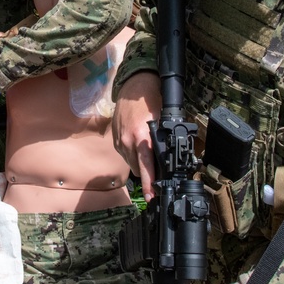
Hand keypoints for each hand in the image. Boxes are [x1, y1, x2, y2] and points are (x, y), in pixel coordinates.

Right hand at [112, 71, 160, 199]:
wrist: (133, 87)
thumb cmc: (150, 102)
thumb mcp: (162, 123)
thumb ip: (162, 142)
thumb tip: (167, 161)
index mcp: (141, 138)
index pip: (145, 167)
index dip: (149, 184)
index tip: (151, 196)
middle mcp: (127, 142)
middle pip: (138, 170)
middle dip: (147, 173)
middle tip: (157, 170)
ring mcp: (119, 141)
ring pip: (131, 164)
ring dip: (139, 164)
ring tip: (147, 153)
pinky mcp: (115, 140)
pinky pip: (125, 155)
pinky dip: (132, 154)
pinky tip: (138, 145)